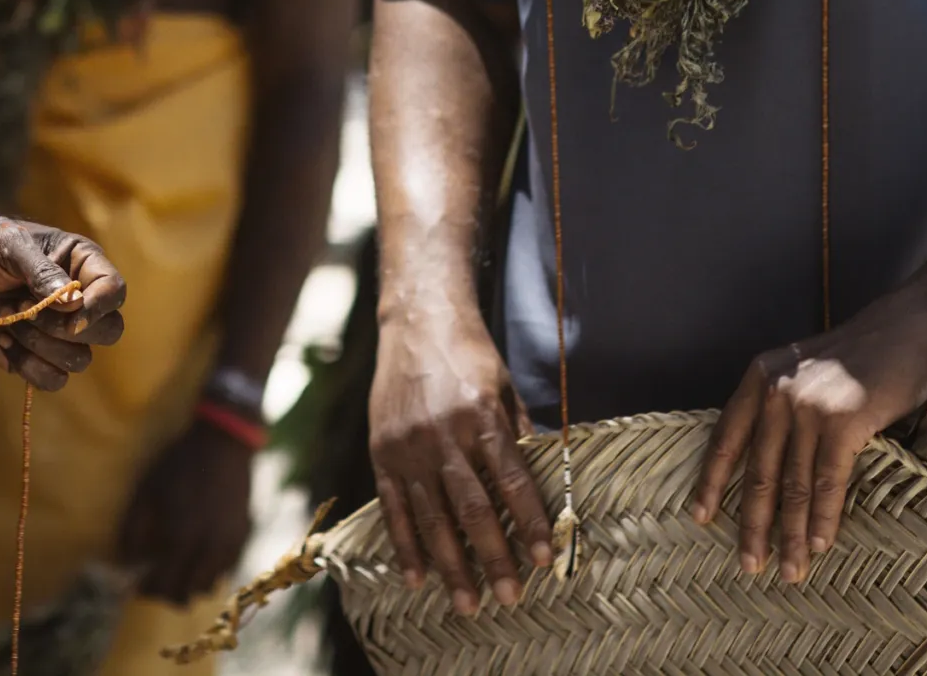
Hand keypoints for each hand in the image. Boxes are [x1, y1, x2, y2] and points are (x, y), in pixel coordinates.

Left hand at [0, 210, 127, 390]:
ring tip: (6, 318)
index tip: (70, 311)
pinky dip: (27, 365)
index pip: (114, 290)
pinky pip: (52, 380)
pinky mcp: (30, 357)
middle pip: (108, 331)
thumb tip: (73, 304)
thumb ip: (41, 271)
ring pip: (79, 360)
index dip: (99, 306)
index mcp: (78, 262)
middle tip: (26, 308)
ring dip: (40, 344)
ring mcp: (54, 331)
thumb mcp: (5, 244)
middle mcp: (74, 299)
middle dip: (66, 328)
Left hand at [119, 419, 255, 602]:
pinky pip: (225, 569)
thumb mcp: (146, 492)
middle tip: (154, 577)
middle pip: (186, 595)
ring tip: (177, 565)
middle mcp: (209, 548)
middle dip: (166, 592)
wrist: (222, 443)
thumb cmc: (177, 465)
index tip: (136, 583)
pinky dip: (209, 569)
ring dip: (190, 583)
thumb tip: (127, 562)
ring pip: (208, 586)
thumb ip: (132, 531)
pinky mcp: (243, 536)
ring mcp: (230, 544)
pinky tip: (197, 550)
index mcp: (181, 538)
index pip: (163, 586)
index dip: (146, 590)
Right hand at [369, 305, 550, 615]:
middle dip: (493, 556)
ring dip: (451, 565)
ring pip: (432, 517)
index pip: (510, 481)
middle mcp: (443, 434)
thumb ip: (520, 437)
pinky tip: (416, 577)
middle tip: (509, 597)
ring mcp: (408, 445)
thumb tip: (542, 485)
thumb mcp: (505, 388)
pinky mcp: (382, 450)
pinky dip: (405, 545)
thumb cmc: (470, 355)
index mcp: (481, 416)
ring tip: (467, 604)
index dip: (528, 522)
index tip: (544, 559)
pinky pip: (394, 507)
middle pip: (472, 508)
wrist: (417, 321)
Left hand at [689, 296, 926, 582]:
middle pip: (757, 470)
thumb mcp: (806, 374)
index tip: (700, 516)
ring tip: (788, 570)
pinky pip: (827, 480)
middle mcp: (775, 391)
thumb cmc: (864, 355)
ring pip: (793, 484)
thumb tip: (771, 466)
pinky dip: (823, 518)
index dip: (712, 481)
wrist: (911, 326)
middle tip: (749, 564)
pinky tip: (819, 545)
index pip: (726, 437)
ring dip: (791, 533)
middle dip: (753, 524)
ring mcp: (807, 406)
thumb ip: (784, 408)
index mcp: (759, 377)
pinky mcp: (843, 421)